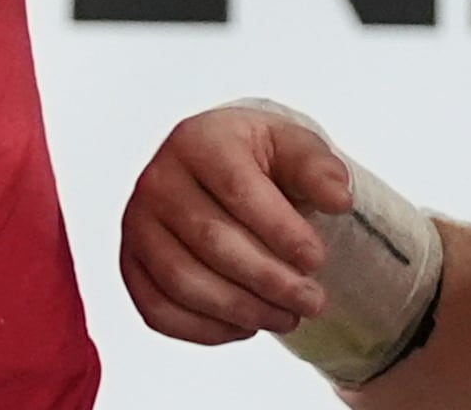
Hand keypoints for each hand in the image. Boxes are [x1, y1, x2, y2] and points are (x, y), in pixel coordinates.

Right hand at [119, 100, 358, 342]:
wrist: (218, 171)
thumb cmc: (259, 162)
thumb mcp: (293, 148)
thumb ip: (318, 167)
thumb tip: (339, 197)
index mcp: (197, 140)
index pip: (237, 190)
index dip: (280, 231)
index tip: (317, 260)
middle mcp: (157, 180)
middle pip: (211, 241)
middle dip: (270, 280)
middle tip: (313, 302)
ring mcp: (137, 224)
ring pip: (184, 282)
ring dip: (243, 310)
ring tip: (287, 317)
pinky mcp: (131, 263)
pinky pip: (158, 310)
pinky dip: (205, 329)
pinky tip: (246, 326)